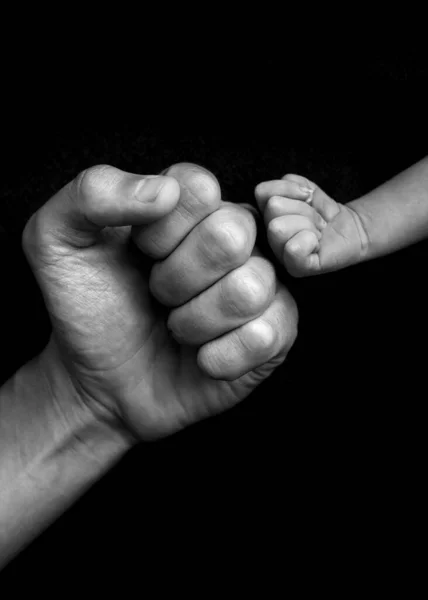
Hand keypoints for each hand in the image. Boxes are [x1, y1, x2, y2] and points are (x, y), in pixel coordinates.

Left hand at [23, 163, 297, 439]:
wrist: (99, 379)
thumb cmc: (88, 306)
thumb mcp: (57, 241)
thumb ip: (92, 194)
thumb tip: (164, 190)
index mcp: (189, 206)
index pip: (198, 188)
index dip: (158, 231)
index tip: (139, 253)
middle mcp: (233, 238)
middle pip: (231, 235)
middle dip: (175, 279)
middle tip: (157, 295)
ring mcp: (260, 284)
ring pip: (249, 288)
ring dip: (194, 321)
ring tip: (176, 326)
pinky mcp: (274, 333)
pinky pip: (267, 335)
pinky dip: (220, 356)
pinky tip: (200, 358)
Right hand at [255, 173, 367, 275]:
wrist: (348, 229)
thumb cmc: (322, 211)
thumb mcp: (302, 188)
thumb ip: (287, 183)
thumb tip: (297, 196)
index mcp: (263, 217)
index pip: (262, 192)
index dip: (290, 190)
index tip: (304, 200)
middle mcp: (266, 237)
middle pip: (273, 207)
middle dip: (302, 208)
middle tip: (313, 220)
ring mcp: (279, 255)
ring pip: (279, 228)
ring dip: (308, 224)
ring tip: (316, 231)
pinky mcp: (295, 268)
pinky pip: (293, 249)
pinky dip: (310, 241)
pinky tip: (315, 244)